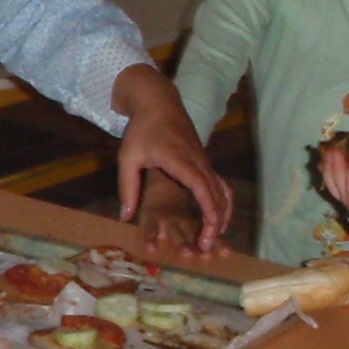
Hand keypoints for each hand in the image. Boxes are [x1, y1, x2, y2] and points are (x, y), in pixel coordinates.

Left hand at [111, 66, 229, 252]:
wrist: (158, 103)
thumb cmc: (141, 130)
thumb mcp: (127, 158)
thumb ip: (127, 188)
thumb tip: (125, 218)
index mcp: (177, 158)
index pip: (199, 184)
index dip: (207, 206)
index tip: (211, 227)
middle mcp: (196, 159)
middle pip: (214, 191)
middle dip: (215, 220)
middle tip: (207, 245)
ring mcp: (204, 159)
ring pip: (221, 188)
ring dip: (222, 213)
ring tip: (215, 236)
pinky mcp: (205, 161)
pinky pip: (219, 183)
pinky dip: (222, 202)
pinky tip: (218, 218)